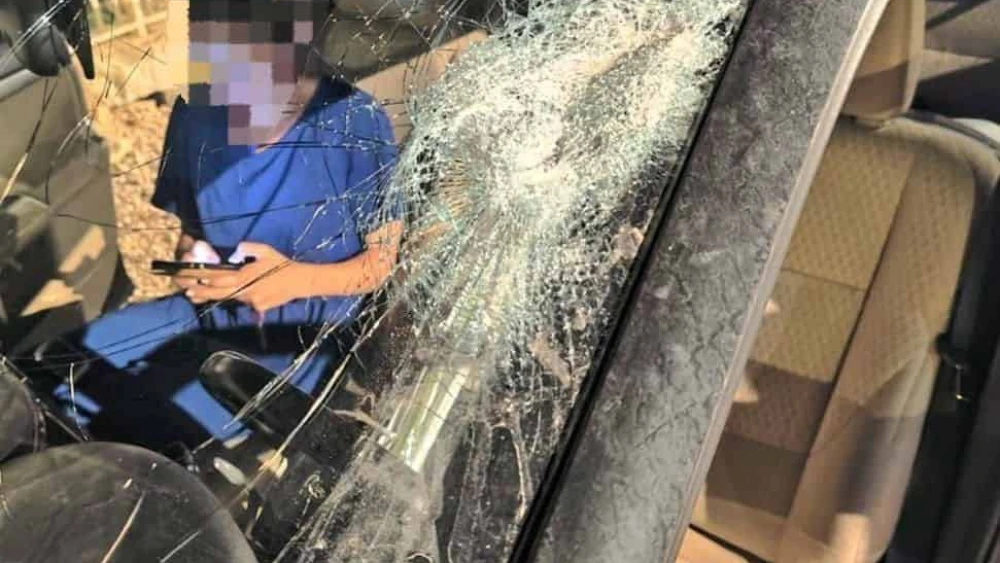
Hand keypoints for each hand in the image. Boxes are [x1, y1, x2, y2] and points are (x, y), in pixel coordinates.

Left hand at [179, 242, 305, 313]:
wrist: (299, 281)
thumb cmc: (281, 264)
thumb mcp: (265, 250)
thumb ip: (247, 248)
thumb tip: (235, 252)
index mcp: (245, 275)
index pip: (218, 278)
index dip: (203, 279)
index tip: (190, 278)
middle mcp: (245, 289)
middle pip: (218, 292)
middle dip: (201, 292)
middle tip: (186, 291)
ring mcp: (251, 300)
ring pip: (229, 297)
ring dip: (212, 296)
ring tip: (195, 295)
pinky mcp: (257, 306)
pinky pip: (243, 301)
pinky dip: (236, 297)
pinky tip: (232, 294)